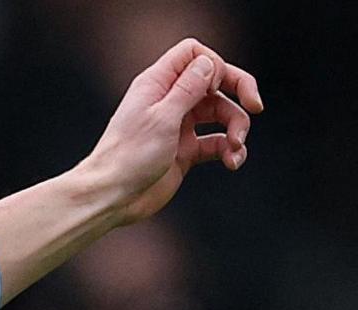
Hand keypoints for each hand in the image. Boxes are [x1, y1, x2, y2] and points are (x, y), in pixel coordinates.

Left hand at [82, 38, 262, 225]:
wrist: (111, 197)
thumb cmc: (129, 156)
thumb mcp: (162, 117)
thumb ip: (188, 88)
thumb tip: (209, 62)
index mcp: (158, 85)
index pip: (193, 54)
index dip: (214, 64)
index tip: (217, 88)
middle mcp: (170, 102)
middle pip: (216, 82)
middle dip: (240, 91)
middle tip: (256, 106)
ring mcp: (179, 127)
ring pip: (222, 114)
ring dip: (238, 128)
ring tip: (236, 148)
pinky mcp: (185, 152)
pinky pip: (218, 143)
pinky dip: (230, 150)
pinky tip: (232, 161)